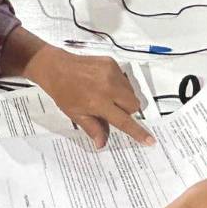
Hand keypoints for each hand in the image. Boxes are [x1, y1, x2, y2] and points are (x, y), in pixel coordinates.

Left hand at [25, 46, 153, 146]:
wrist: (56, 67)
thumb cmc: (64, 93)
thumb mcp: (75, 114)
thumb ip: (93, 128)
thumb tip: (102, 144)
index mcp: (99, 102)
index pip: (123, 120)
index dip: (137, 132)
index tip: (150, 140)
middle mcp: (109, 87)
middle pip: (134, 105)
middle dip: (127, 111)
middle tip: (111, 110)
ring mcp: (112, 73)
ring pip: (131, 92)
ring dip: (123, 98)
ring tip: (106, 95)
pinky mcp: (112, 63)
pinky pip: (125, 79)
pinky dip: (119, 86)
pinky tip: (104, 84)